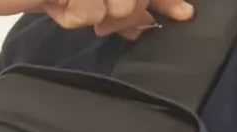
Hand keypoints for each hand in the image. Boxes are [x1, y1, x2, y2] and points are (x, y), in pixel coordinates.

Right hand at [0, 0, 194, 39]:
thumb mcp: (78, 3)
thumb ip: (111, 10)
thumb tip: (145, 24)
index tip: (184, 14)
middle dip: (119, 15)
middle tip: (97, 22)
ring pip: (116, 5)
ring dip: (91, 15)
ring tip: (64, 6)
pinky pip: (91, 9)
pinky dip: (74, 15)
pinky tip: (53, 4)